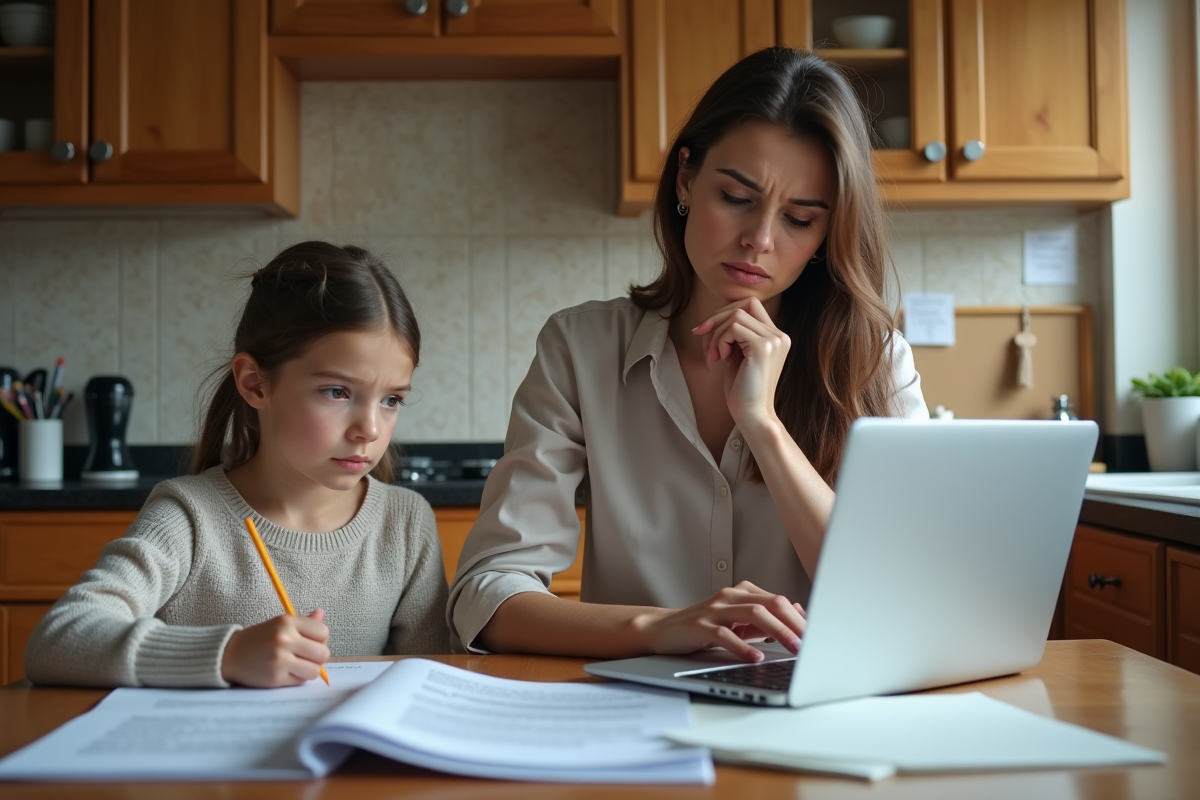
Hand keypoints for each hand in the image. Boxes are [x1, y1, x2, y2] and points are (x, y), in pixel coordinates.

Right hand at [221, 609, 330, 686]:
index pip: (323, 632)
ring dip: (309, 670)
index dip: (320, 639)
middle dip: (318, 657)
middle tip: (306, 656)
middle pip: (323, 653)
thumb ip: (304, 622)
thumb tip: (321, 614)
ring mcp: (280, 660)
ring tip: (298, 665)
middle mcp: (284, 639)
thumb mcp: (280, 624)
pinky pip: (300, 681)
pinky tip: (287, 672)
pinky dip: (297, 678)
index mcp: (287, 622)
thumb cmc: (260, 638)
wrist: (230, 655)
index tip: (310, 641)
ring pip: (315, 670)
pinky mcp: (275, 678)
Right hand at [634, 581, 805, 661]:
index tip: (819, 636)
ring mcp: (714, 609)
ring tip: (793, 648)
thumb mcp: (739, 623)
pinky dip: (743, 646)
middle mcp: (730, 596)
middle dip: (795, 624)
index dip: (801, 619)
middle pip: (771, 604)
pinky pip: (724, 634)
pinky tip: (756, 657)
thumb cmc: (705, 627)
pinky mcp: (699, 625)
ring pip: (752, 614)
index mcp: (742, 592)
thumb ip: (765, 620)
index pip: (779, 601)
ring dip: (778, 632)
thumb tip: (799, 616)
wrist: (663, 630)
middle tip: (812, 643)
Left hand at [691, 298, 789, 430]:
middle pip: (745, 304)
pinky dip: (720, 340)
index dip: (725, 312)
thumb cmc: (742, 390)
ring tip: (714, 356)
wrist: (752, 415)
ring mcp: (774, 340)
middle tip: (701, 335)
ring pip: (736, 315)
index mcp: (776, 337)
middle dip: (718, 318)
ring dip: (716, 333)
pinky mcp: (763, 347)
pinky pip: (733, 327)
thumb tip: (715, 316)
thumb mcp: (738, 355)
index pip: (751, 305)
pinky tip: (719, 358)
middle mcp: (779, 336)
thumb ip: (735, 335)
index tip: (705, 330)